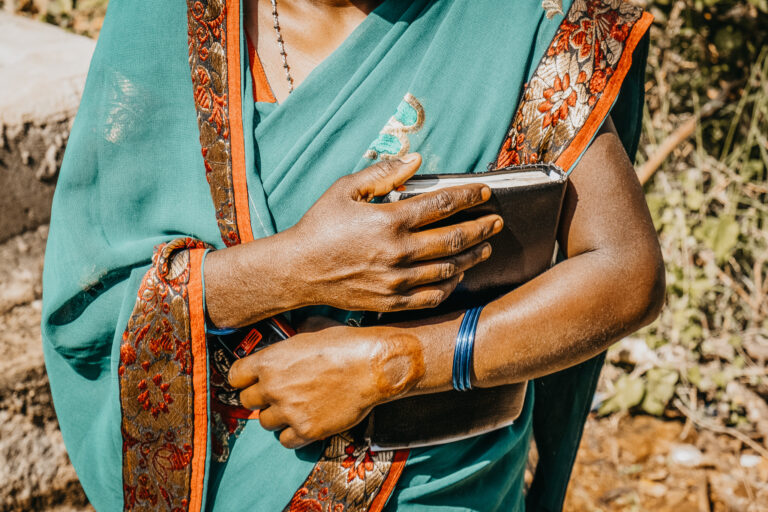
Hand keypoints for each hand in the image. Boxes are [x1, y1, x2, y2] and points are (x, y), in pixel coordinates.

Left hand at [228, 320, 424, 448]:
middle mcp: (273, 387)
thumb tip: (289, 338)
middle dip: (261, 397)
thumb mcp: (310, 333)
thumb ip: (290, 342)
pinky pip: (285, 441)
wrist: (372, 367)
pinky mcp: (306, 430)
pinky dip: (292, 434)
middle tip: (278, 394)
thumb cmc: (345, 345)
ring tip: (295, 408)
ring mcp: (288, 411)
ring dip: (277, 416)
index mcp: (269, 361)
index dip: (244, 378)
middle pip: (247, 401)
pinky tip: (304, 423)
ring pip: (265, 422)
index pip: (235, 376)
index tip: (251, 380)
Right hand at [286, 153, 502, 311]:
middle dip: (481, 228)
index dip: (469, 197)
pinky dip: (450, 285)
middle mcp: (398, 252)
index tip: (485, 193)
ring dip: (472, 256)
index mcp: (389, 220)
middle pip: (455, 239)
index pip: (442, 205)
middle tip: (495, 222)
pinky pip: (432, 296)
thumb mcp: (346, 189)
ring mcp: (397, 280)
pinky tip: (458, 275)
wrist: (299, 270)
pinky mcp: (392, 300)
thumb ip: (383, 173)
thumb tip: (416, 160)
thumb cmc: (320, 225)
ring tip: (484, 247)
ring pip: (449, 269)